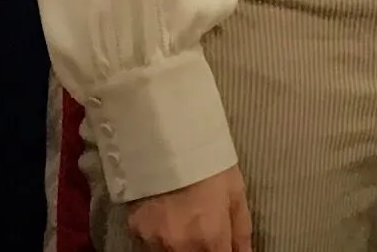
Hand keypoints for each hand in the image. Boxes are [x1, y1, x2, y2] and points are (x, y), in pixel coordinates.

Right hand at [125, 166, 252, 251]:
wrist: (167, 136)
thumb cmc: (208, 162)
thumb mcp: (235, 192)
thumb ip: (241, 232)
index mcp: (211, 237)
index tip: (221, 245)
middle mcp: (182, 247)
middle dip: (202, 249)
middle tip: (202, 229)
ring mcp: (155, 242)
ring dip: (180, 246)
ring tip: (184, 221)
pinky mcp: (135, 232)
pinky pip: (150, 245)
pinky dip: (160, 239)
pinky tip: (166, 218)